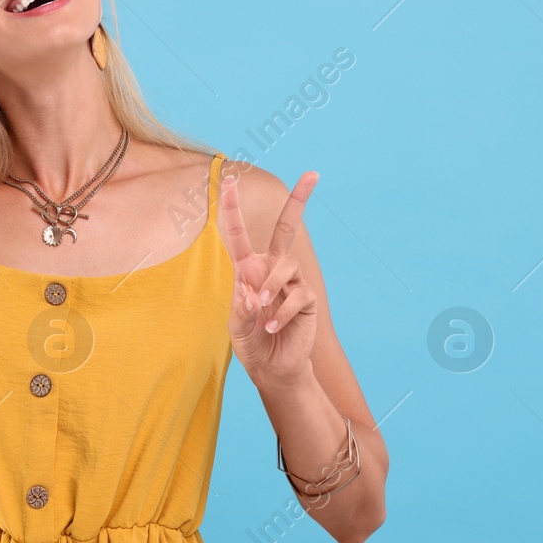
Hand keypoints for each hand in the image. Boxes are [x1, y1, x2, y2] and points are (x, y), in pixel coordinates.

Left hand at [216, 168, 320, 388]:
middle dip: (300, 200)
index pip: (238, 233)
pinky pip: (297, 293)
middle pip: (288, 227)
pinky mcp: (306, 298)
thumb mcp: (236, 326)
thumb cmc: (251, 342)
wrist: (273, 367)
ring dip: (272, 285)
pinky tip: (272, 327)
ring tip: (262, 309)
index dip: (232, 207)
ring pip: (286, 265)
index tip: (229, 180)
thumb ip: (241, 308)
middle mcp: (271, 268)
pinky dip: (281, 311)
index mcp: (247, 268)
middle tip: (313, 175)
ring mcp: (291, 281)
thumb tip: (255, 294)